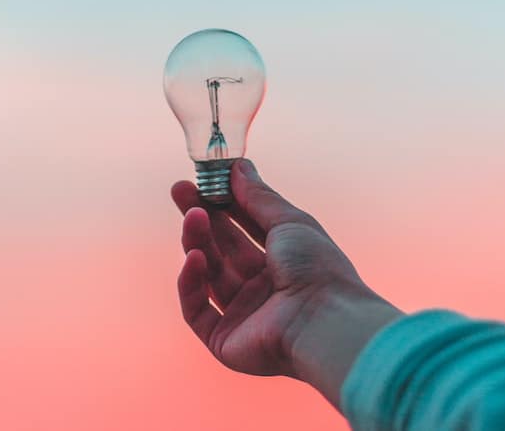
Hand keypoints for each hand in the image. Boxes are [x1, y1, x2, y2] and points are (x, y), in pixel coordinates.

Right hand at [172, 159, 401, 406]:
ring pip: (208, 274)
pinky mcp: (224, 339)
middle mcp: (261, 288)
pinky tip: (194, 258)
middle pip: (221, 248)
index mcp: (281, 262)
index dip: (222, 204)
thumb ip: (259, 197)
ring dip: (197, 243)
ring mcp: (242, 314)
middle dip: (200, 218)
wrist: (324, 321)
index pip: (243, 228)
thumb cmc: (317, 268)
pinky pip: (197, 309)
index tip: (202, 180)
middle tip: (180, 190)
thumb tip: (239, 166)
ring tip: (192, 216)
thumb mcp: (290, 222)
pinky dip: (191, 283)